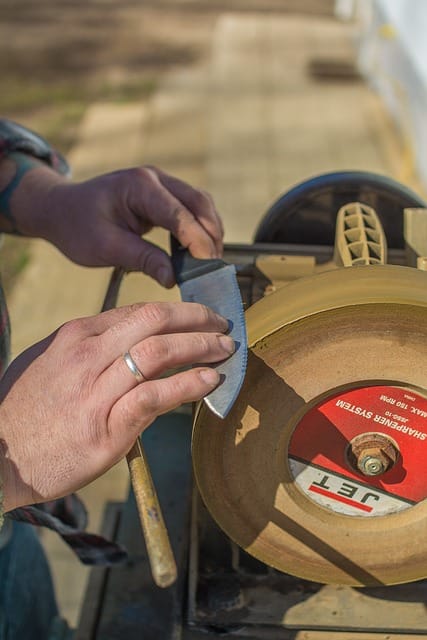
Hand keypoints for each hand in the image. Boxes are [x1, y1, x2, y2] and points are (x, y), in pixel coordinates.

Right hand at [0, 302, 232, 510]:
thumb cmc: (23, 412)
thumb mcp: (46, 362)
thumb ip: (86, 349)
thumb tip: (122, 342)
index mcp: (75, 336)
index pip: (138, 312)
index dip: (176, 312)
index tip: (198, 317)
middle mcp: (87, 355)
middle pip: (154, 321)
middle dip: (196, 318)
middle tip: (222, 324)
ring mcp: (96, 390)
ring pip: (160, 353)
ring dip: (201, 347)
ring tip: (225, 349)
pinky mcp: (106, 428)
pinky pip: (156, 396)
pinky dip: (188, 385)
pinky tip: (210, 381)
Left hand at [12, 163, 223, 286]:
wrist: (61, 209)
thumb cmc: (77, 226)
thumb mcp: (105, 247)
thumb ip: (142, 259)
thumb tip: (173, 278)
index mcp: (139, 186)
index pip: (179, 214)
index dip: (198, 241)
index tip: (208, 267)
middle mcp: (155, 178)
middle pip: (199, 202)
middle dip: (211, 235)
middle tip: (215, 268)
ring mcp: (161, 183)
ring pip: (200, 204)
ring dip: (210, 231)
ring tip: (210, 263)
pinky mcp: (163, 195)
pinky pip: (192, 209)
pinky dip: (200, 229)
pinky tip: (199, 252)